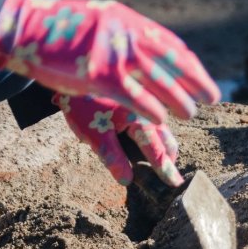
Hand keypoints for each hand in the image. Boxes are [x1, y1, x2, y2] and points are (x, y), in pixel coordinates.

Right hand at [0, 0, 220, 124]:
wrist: (23, 29)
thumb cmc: (55, 32)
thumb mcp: (94, 23)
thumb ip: (116, 33)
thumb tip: (135, 42)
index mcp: (126, 21)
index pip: (169, 44)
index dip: (190, 65)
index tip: (204, 80)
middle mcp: (126, 33)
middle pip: (171, 61)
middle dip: (195, 81)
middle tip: (212, 98)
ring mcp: (114, 52)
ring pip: (158, 79)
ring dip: (179, 98)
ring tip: (191, 114)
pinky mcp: (100, 74)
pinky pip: (135, 95)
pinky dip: (152, 109)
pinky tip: (163, 120)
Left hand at [54, 93, 182, 186]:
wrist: (72, 66)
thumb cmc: (81, 103)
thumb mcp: (93, 132)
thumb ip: (112, 156)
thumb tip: (127, 180)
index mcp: (138, 119)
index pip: (156, 150)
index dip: (165, 168)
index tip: (175, 183)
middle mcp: (148, 106)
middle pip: (165, 136)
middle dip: (170, 153)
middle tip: (172, 169)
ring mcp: (147, 96)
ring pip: (164, 120)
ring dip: (167, 137)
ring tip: (170, 150)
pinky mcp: (142, 87)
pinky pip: (159, 105)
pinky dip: (163, 117)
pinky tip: (160, 119)